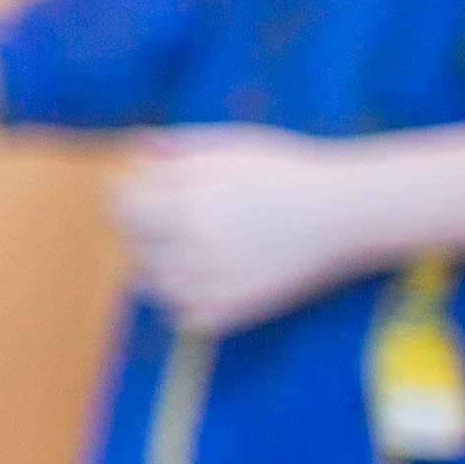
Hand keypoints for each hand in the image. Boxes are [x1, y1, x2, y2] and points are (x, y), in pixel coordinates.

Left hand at [110, 124, 464, 333]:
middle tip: (180, 218)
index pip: (120, 210)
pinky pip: (180, 315)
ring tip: (198, 246)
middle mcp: (196, 244)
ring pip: (151, 284)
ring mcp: (213, 282)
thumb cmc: (284, 172)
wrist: (343, 213)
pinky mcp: (232, 311)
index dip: (130, 198)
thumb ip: (178, 150)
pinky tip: (208, 276)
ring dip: (163, 267)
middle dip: (148, 230)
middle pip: (135, 246)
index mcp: (190, 201)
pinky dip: (184, 301)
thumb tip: (135, 152)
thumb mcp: (231, 148)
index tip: (148, 192)